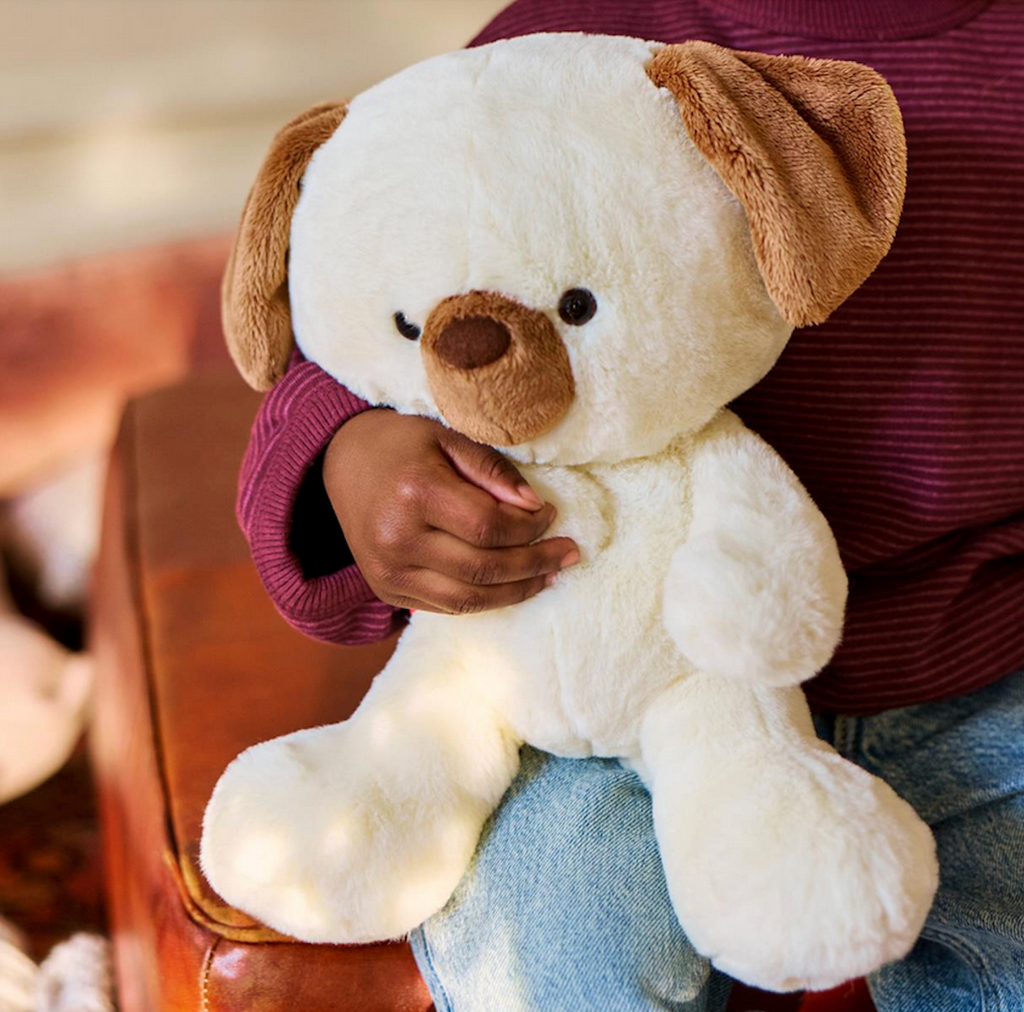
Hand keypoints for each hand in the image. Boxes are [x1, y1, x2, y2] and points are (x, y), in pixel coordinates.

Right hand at [323, 410, 578, 613]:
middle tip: (568, 554)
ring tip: (549, 576)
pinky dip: (486, 600)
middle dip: (535, 563)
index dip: (530, 527)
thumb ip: (492, 470)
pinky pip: (447, 607)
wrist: (342, 463)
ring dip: (517, 591)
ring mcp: (388, 571)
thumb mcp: (448, 437)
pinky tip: (512, 586)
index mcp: (415, 492)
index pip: (489, 526)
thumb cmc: (403, 445)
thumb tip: (535, 507)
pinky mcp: (386, 590)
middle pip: (483, 568)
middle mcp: (397, 538)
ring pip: (468, 599)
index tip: (551, 515)